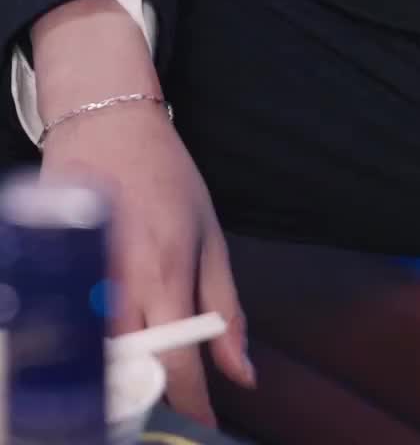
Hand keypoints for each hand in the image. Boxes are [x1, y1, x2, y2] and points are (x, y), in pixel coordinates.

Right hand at [41, 102, 253, 425]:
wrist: (108, 126)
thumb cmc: (166, 178)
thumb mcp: (211, 236)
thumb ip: (227, 309)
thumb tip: (244, 374)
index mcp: (165, 274)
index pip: (178, 365)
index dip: (192, 407)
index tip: (202, 424)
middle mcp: (118, 285)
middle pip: (130, 374)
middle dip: (152, 401)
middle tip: (168, 403)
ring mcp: (79, 281)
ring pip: (96, 360)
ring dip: (120, 379)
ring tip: (141, 376)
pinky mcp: (53, 276)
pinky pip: (70, 334)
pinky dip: (88, 352)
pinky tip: (105, 348)